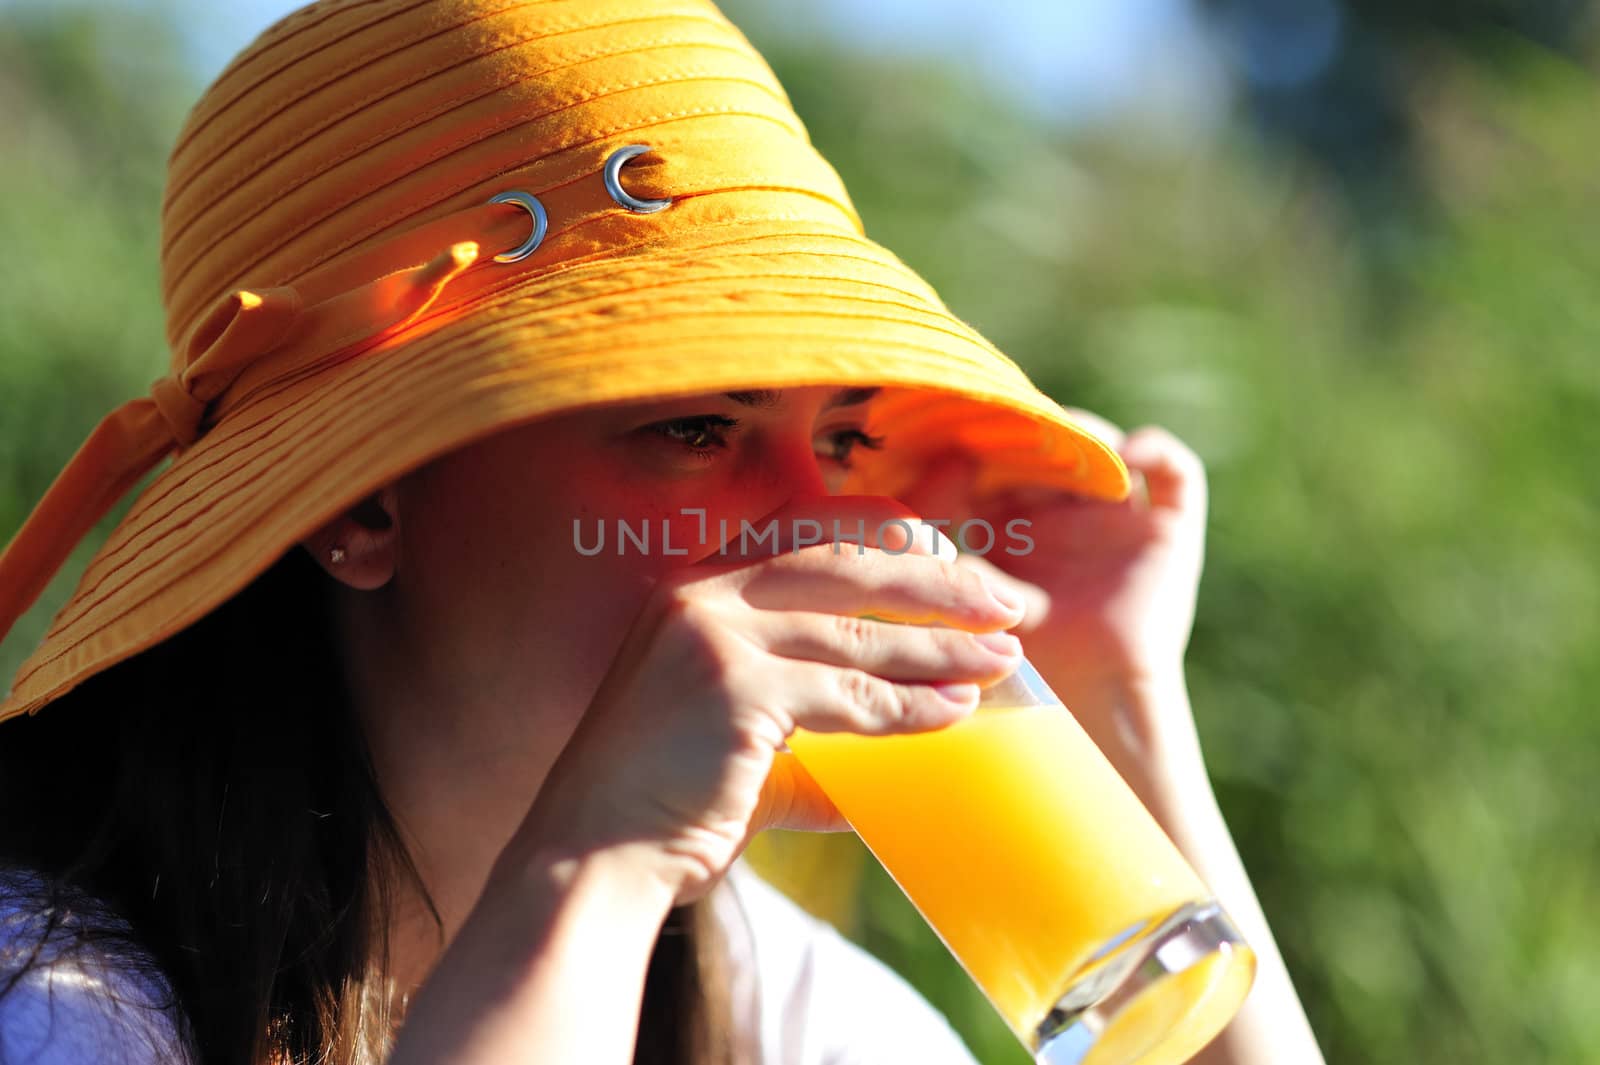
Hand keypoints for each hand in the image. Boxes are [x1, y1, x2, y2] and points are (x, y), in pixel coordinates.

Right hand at [499, 497, 1026, 906]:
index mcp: (701, 582)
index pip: (815, 527)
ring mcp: (715, 636)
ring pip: (858, 630)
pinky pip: (849, 695)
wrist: (591, 853)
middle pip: (849, 561)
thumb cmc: (662, 795)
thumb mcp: (735, 722)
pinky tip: (956, 712)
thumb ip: (810, 705)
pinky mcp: (734, 691)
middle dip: (940, 580)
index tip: (955, 562)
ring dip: (941, 646)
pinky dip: (911, 705)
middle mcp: (705, 592)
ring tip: (1003, 659)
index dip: (895, 536)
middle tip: (1008, 603)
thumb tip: (909, 716)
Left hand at [898, 410, 1209, 781]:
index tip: (962, 444)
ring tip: (1063, 440)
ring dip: (1084, 433)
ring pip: (1103, 445)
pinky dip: (1153, 449)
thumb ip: (947, 545)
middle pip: (1050, 442)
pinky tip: (1124, 456)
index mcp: (1012, 521)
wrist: (1090, 700)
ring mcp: (1117, 516)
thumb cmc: (1023, 657)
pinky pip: (1176, 470)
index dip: (982, 444)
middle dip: (1032, 430)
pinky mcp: (1169, 527)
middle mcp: (1065, 511)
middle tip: (1014, 423)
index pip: (997, 456)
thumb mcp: (972, 591)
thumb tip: (929, 486)